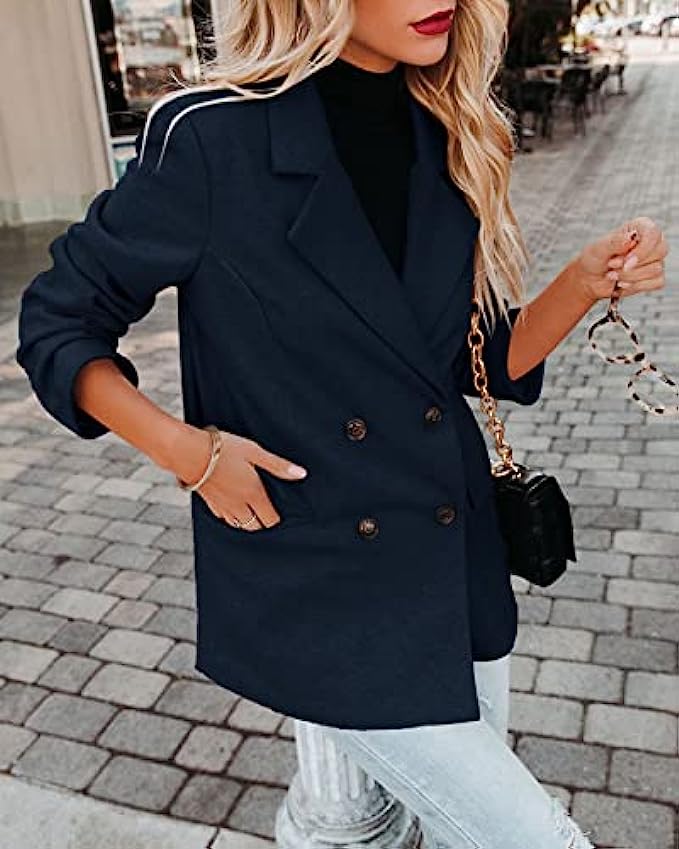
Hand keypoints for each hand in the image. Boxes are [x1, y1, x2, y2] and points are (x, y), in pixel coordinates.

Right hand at [178, 427, 306, 530]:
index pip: (270, 519)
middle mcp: (238, 505)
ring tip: (252, 510)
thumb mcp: (254, 452)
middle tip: (267, 511)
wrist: (187, 452)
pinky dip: (231, 516)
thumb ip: (278, 465)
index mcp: (253, 494)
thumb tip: (301, 474)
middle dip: (262, 522)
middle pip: (255, 526)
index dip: (276, 518)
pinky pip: (223, 518)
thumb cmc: (222, 449)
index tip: (280, 510)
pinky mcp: (209, 503)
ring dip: (247, 521)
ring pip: (239, 524)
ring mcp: (222, 506)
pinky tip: (232, 505)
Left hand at [575, 216, 667, 303]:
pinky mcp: (654, 277)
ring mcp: (654, 260)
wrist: (590, 280)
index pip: (654, 232)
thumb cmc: (594, 259)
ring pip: (656, 269)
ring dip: (630, 276)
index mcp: (640, 228)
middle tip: (612, 266)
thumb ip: (613, 242)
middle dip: (634, 265)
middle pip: (660, 251)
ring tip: (612, 275)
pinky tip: (622, 284)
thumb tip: (629, 239)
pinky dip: (637, 286)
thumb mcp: (598, 248)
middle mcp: (651, 242)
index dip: (642, 249)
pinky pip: (657, 282)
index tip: (625, 261)